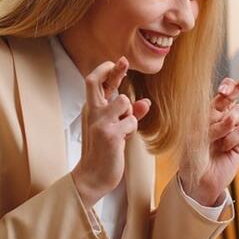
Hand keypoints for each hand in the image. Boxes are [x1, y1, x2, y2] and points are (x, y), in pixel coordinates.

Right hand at [71, 57, 151, 208]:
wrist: (92, 177)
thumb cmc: (104, 153)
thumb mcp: (116, 130)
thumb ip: (128, 115)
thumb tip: (146, 103)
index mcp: (92, 110)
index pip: (94, 83)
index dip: (106, 70)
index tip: (119, 61)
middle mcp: (92, 113)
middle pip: (94, 81)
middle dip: (113, 69)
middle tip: (123, 61)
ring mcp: (99, 122)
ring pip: (123, 101)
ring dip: (130, 114)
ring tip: (124, 129)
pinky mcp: (109, 134)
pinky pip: (131, 121)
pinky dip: (132, 129)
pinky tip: (124, 140)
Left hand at [183, 73, 238, 205]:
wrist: (199, 181)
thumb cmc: (190, 158)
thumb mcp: (194, 137)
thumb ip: (208, 122)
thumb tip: (225, 113)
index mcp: (206, 113)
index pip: (220, 94)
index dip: (227, 86)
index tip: (226, 87)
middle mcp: (220, 118)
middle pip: (234, 96)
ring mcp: (231, 129)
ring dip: (228, 122)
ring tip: (217, 137)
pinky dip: (231, 139)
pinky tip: (223, 149)